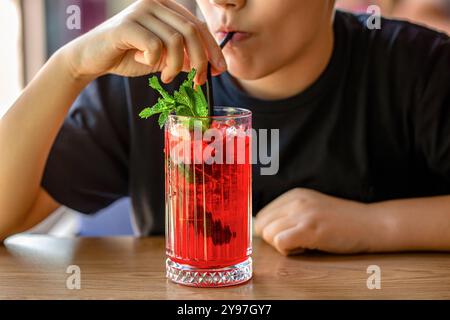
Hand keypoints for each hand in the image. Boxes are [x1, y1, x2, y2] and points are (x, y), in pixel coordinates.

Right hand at [62, 0, 225, 83]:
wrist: (93, 58)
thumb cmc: (129, 55)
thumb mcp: (164, 57)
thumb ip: (185, 57)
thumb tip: (213, 67)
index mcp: (166, 6)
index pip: (198, 26)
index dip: (213, 49)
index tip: (220, 70)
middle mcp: (154, 2)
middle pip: (191, 31)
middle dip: (200, 60)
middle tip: (197, 81)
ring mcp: (139, 10)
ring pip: (175, 40)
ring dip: (176, 65)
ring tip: (166, 76)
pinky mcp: (125, 25)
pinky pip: (154, 45)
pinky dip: (155, 61)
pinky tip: (146, 63)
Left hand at [254, 188, 375, 254]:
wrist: (371, 224)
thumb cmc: (342, 222)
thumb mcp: (311, 209)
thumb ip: (288, 215)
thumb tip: (261, 230)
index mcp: (293, 195)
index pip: (261, 216)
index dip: (271, 231)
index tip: (289, 235)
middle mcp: (295, 200)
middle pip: (262, 225)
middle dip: (275, 238)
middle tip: (297, 241)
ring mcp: (302, 213)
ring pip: (269, 234)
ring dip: (283, 245)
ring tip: (305, 243)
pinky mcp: (309, 228)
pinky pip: (280, 243)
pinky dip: (289, 251)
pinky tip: (307, 247)